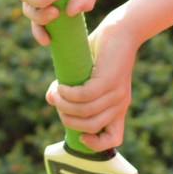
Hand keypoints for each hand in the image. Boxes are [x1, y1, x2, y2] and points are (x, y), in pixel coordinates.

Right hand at [46, 12, 138, 150]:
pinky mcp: (109, 80)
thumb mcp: (86, 75)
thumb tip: (50, 100)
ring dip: (65, 106)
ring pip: (85, 112)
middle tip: (58, 104)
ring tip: (57, 93)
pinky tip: (61, 86)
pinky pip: (84, 96)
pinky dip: (68, 94)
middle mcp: (120, 103)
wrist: (121, 29)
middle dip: (68, 120)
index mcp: (118, 107)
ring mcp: (116, 93)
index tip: (79, 134)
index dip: (96, 144)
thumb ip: (71, 91)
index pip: (114, 138)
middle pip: (90, 127)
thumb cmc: (102, 51)